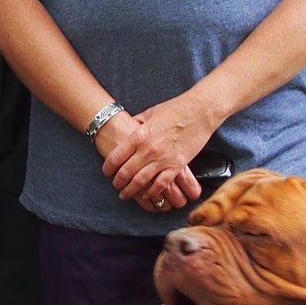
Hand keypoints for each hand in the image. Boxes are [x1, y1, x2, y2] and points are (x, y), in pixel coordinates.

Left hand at [99, 96, 213, 211]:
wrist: (199, 111)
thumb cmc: (175, 109)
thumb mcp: (150, 113)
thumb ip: (137, 123)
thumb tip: (128, 126)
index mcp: (138, 135)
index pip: (116, 157)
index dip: (108, 168)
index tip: (106, 172)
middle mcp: (148, 150)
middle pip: (125, 173)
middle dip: (118, 182)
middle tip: (116, 186)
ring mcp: (162, 159)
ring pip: (140, 182)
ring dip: (130, 191)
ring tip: (125, 194)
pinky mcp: (177, 165)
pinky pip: (161, 184)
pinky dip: (152, 192)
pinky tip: (147, 195)